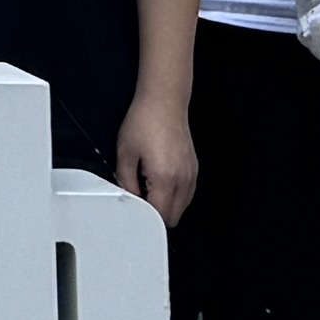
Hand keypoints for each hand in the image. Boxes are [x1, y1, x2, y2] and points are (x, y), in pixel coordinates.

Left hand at [111, 94, 198, 222]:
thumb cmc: (145, 121)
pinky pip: (187, 194)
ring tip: (149, 184)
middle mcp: (183, 180)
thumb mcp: (125, 153)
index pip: (160, 216)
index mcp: (165, 179)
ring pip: (182, 207)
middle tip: (140, 196)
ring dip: (166, 204)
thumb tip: (129, 197)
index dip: (145, 217)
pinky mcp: (194, 169)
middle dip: (156, 213)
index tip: (134, 208)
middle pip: (174, 217)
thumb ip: (125, 181)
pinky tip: (160, 180)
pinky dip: (174, 195)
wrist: (164, 102)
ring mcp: (191, 175)